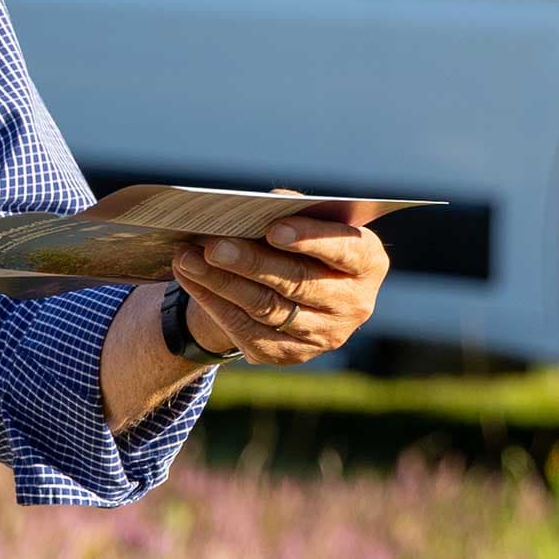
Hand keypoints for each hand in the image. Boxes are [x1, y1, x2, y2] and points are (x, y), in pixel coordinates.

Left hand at [167, 194, 389, 367]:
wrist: (296, 288)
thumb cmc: (304, 240)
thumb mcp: (310, 223)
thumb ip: (293, 212)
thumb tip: (256, 204)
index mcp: (368, 263)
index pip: (345, 250)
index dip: (310, 239)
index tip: (273, 229)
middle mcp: (354, 304)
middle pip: (298, 282)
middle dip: (251, 262)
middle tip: (214, 245)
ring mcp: (325, 335)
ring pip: (267, 309)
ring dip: (223, 282)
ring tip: (189, 258)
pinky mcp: (292, 354)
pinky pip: (250, 332)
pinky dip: (216, 304)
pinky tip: (192, 281)